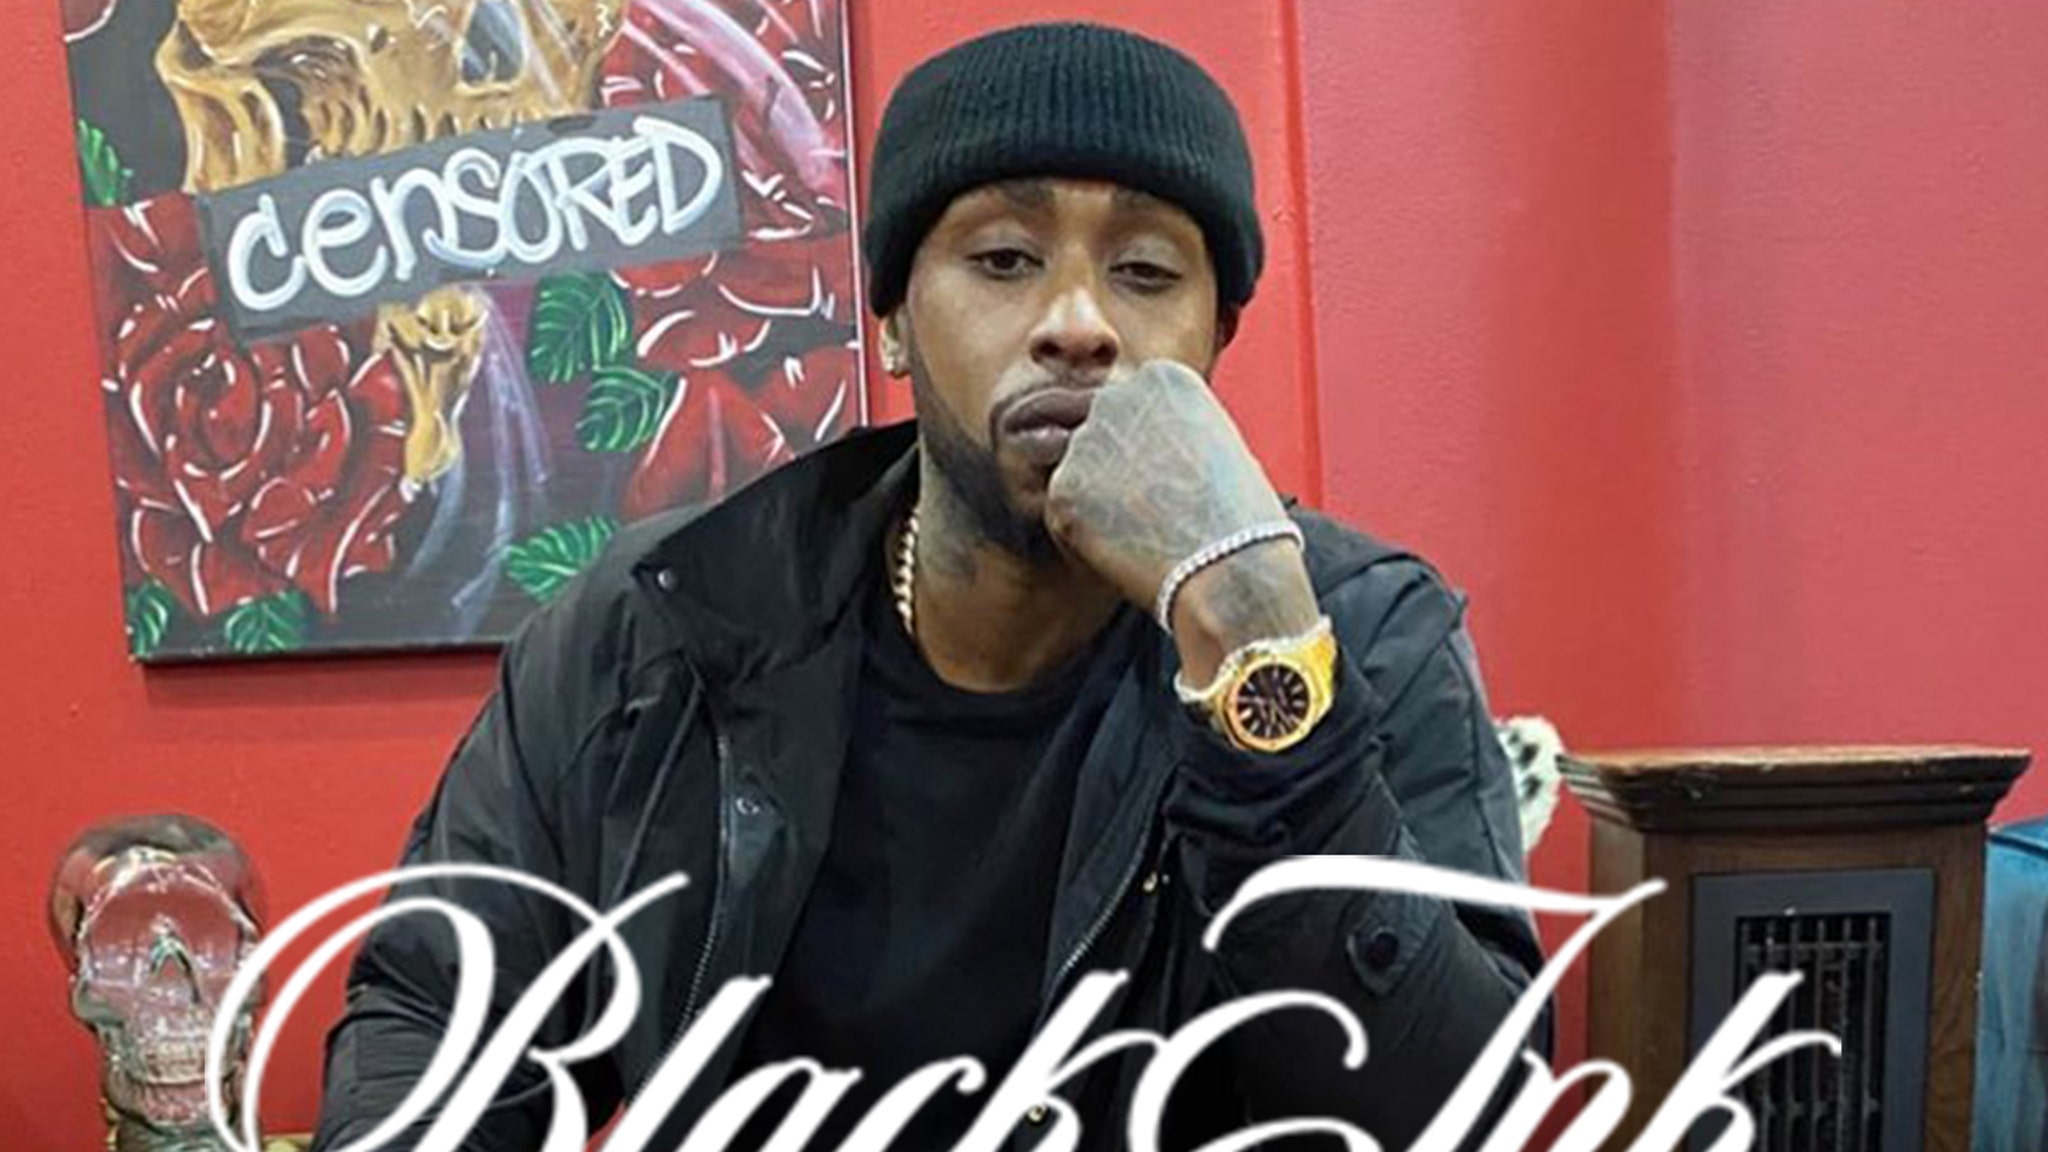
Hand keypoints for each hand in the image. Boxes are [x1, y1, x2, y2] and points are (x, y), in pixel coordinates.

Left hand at [1045, 360, 1320, 680]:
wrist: (1233, 567)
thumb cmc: (1242, 521)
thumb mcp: (1217, 446)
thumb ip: (1169, 432)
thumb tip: (1137, 452)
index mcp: (1162, 378)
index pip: (1133, 418)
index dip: (1154, 464)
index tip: (1183, 492)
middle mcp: (1117, 396)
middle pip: (1103, 446)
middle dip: (1121, 483)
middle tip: (1160, 522)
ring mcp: (1085, 441)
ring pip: (1080, 482)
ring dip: (1103, 514)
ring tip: (1150, 540)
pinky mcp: (1063, 488)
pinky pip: (1062, 520)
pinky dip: (1086, 546)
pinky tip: (1129, 559)